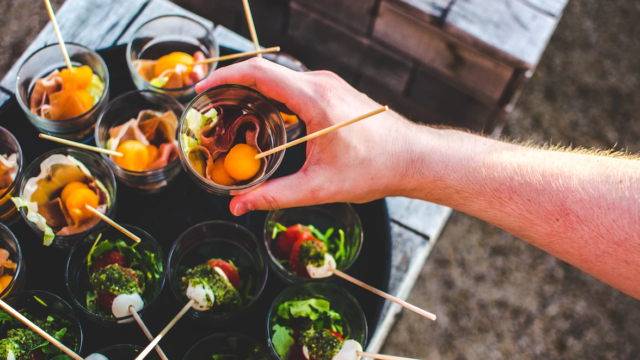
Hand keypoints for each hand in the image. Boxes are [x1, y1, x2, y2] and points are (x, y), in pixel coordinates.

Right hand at [196, 58, 419, 215]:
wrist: (412, 158)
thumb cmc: (374, 169)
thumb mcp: (319, 187)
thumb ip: (274, 195)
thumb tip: (238, 205)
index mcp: (314, 98)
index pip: (259, 73)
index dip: (225, 77)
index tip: (202, 90)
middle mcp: (320, 83)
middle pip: (264, 72)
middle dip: (232, 87)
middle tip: (210, 110)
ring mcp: (328, 84)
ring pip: (279, 79)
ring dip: (252, 93)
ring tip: (231, 116)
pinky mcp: (333, 91)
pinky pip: (293, 86)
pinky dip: (271, 97)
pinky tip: (264, 120)